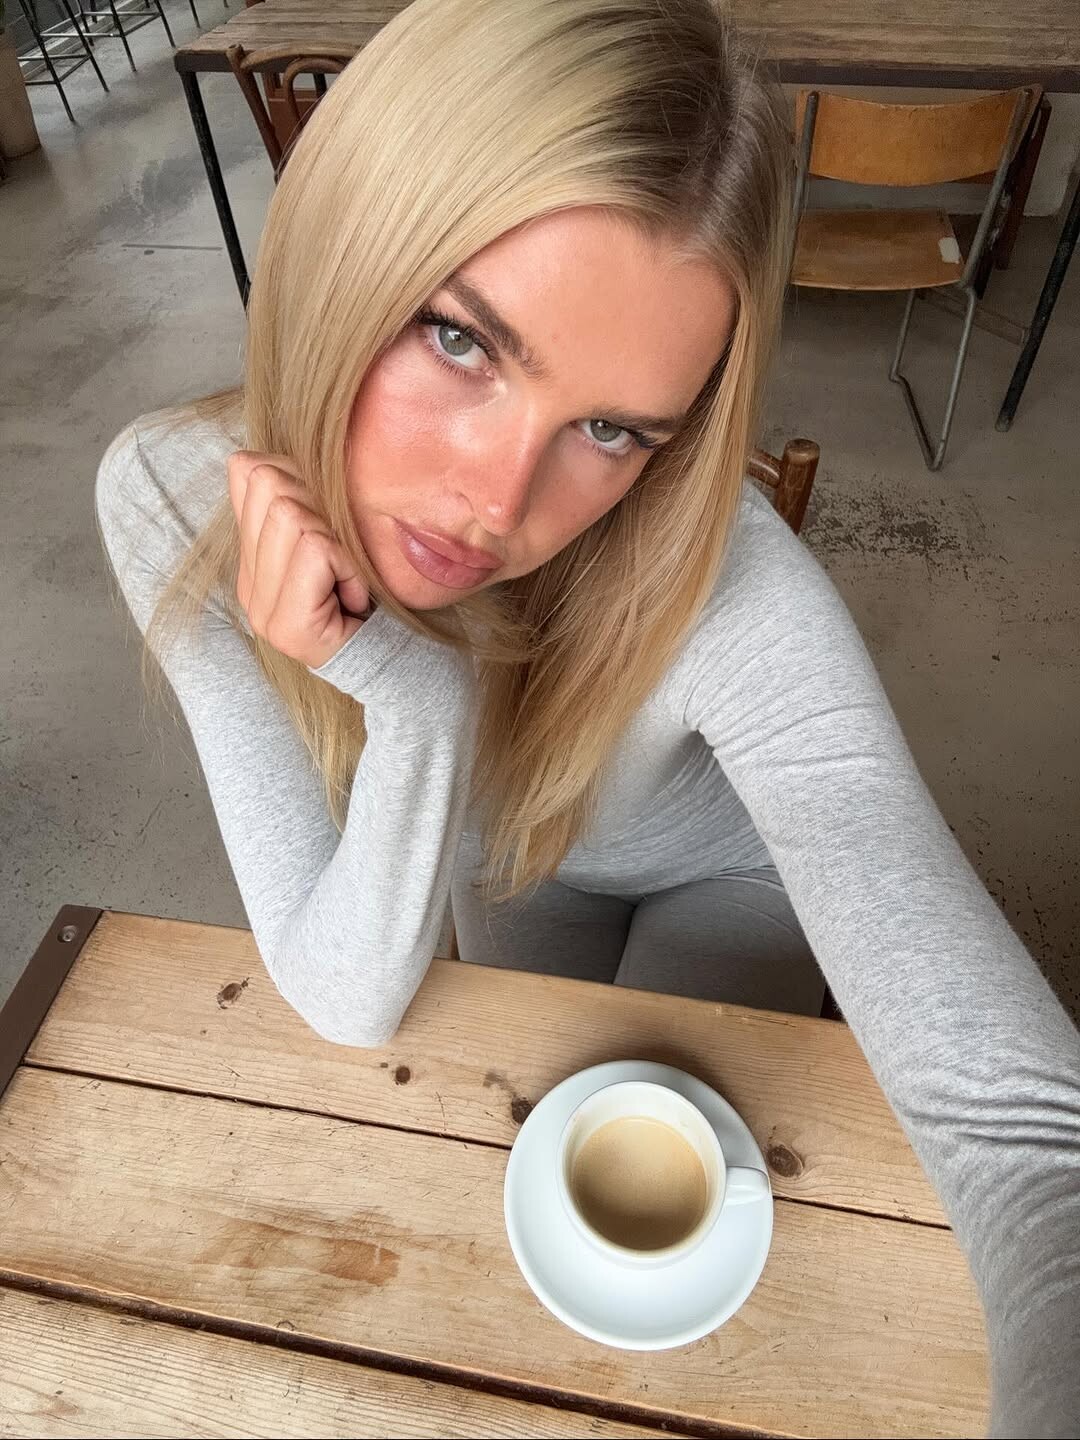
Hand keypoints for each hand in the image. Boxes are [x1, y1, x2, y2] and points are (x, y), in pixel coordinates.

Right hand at [227, 452, 369, 670]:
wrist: (391, 656)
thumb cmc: (370, 590)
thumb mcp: (334, 532)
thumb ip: (301, 498)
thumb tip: (264, 454)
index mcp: (250, 555)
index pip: (247, 470)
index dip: (301, 478)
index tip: (328, 526)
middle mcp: (247, 583)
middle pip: (270, 485)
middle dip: (321, 509)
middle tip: (340, 558)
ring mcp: (261, 609)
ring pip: (292, 516)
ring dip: (338, 543)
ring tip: (346, 580)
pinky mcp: (287, 627)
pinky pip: (318, 551)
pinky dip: (350, 567)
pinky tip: (354, 598)